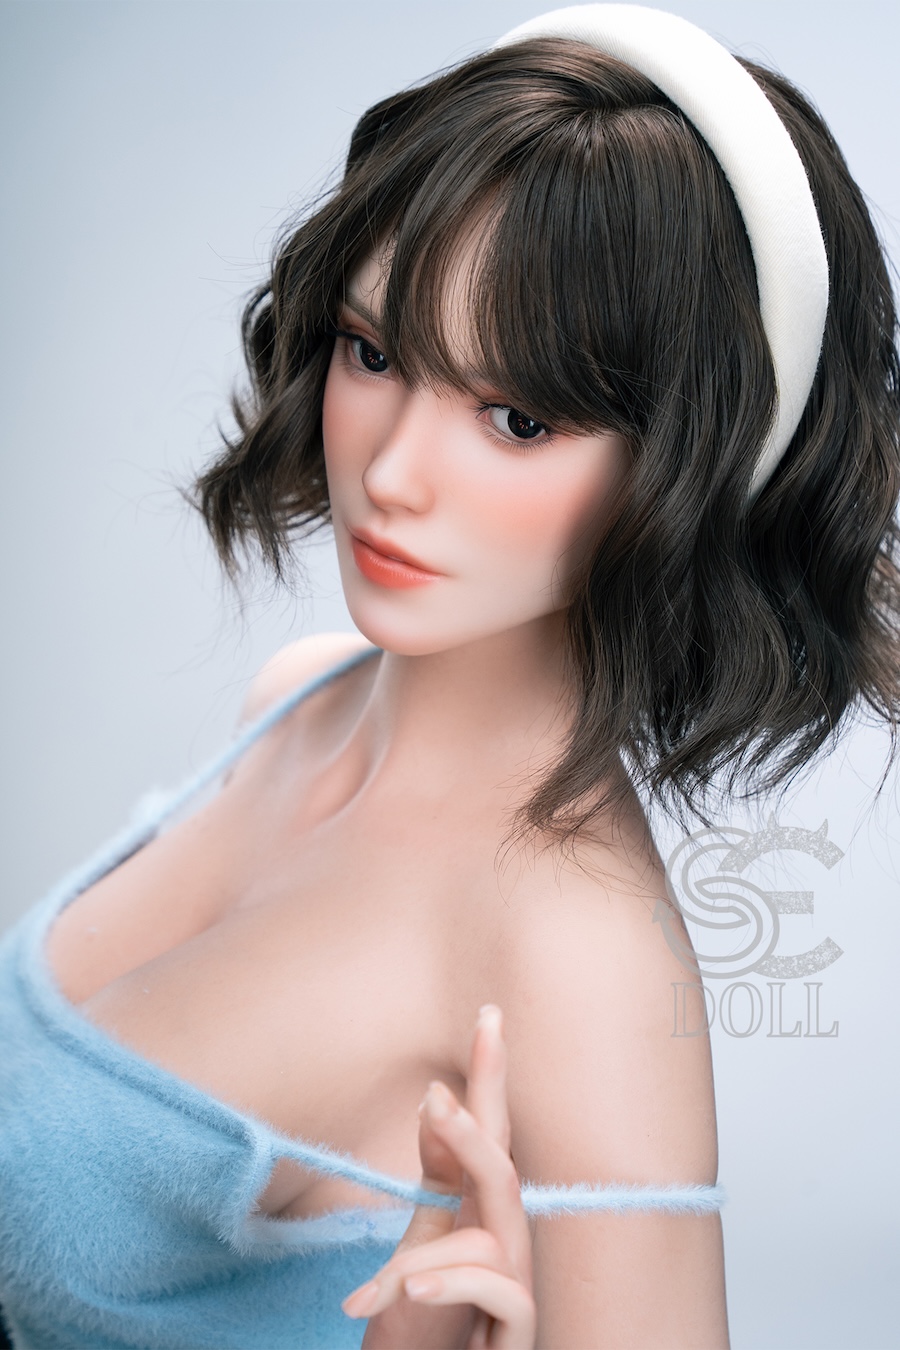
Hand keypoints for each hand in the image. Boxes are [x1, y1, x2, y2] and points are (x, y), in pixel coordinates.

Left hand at [343, 1004, 535, 1348]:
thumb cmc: (423, 1330)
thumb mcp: (417, 1246)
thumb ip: (437, 1180)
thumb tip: (437, 1102)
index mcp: (479, 1218)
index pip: (489, 1138)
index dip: (490, 1079)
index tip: (488, 1018)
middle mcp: (507, 1246)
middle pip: (503, 1171)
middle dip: (474, 1131)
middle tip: (433, 1096)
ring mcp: (517, 1290)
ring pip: (493, 1234)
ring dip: (425, 1259)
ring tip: (381, 1291)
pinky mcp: (520, 1332)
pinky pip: (505, 1291)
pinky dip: (455, 1285)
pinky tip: (412, 1293)